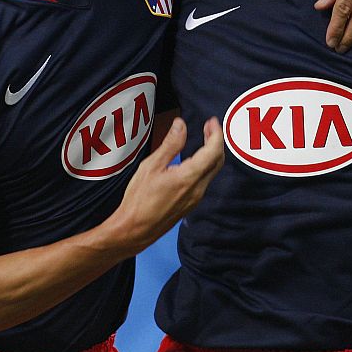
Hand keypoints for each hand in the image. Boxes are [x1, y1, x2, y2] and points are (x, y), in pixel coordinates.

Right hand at [112, 116, 223, 253]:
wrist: (134, 230)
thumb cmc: (139, 199)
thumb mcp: (151, 166)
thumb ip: (170, 144)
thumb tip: (181, 125)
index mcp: (188, 177)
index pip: (213, 152)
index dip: (216, 134)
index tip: (212, 121)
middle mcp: (197, 189)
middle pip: (217, 161)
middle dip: (216, 141)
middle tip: (209, 126)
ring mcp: (196, 198)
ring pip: (212, 171)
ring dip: (212, 153)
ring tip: (204, 138)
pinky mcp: (191, 204)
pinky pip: (205, 180)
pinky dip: (205, 164)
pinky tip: (195, 158)